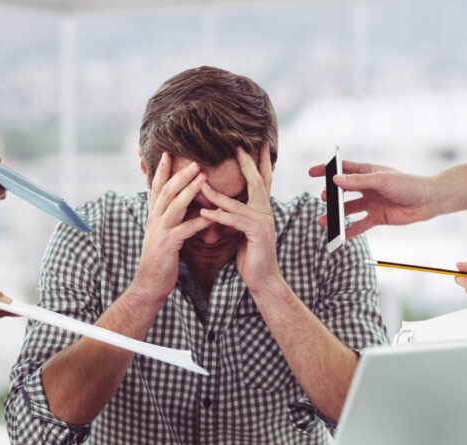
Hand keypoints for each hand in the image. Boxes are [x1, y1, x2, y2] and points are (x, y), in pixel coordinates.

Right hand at [132, 153, 210, 301]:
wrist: (149, 283)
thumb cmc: (160, 259)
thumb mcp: (161, 234)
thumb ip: (167, 218)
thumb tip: (174, 204)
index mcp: (153, 216)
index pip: (157, 188)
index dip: (162, 171)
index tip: (168, 153)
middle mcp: (154, 220)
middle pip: (166, 191)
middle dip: (180, 174)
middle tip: (195, 161)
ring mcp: (160, 232)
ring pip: (174, 206)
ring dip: (189, 190)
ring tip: (203, 177)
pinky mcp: (168, 245)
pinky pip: (185, 230)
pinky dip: (199, 222)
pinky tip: (212, 216)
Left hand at [200, 144, 278, 293]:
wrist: (262, 279)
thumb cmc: (250, 255)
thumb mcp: (242, 230)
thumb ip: (236, 215)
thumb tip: (222, 203)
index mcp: (262, 209)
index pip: (262, 180)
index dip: (260, 162)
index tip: (258, 144)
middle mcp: (266, 211)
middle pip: (257, 181)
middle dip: (247, 163)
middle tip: (238, 146)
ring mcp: (263, 221)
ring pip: (237, 202)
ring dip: (216, 194)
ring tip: (200, 183)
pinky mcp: (257, 233)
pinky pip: (234, 221)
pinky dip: (218, 216)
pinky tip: (204, 213)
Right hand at [308, 160, 433, 238]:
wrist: (427, 201)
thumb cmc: (407, 185)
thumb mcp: (381, 180)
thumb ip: (358, 181)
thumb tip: (336, 180)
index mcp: (368, 172)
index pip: (343, 169)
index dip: (327, 170)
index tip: (312, 172)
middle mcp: (367, 187)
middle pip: (343, 191)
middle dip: (331, 196)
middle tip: (324, 199)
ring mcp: (371, 203)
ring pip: (348, 210)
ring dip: (336, 215)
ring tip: (324, 221)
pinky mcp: (377, 217)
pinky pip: (360, 225)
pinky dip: (349, 231)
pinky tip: (339, 236)